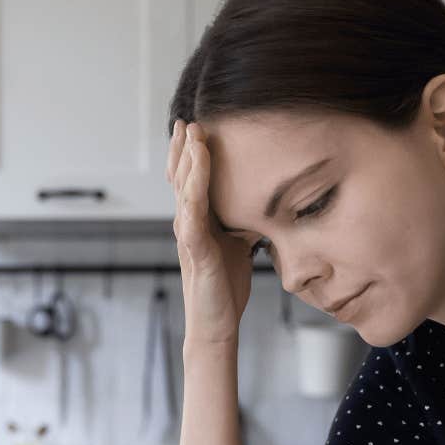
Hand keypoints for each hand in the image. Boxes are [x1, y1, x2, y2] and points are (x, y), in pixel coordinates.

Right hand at [168, 121, 253, 344]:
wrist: (216, 324)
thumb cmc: (225, 288)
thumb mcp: (239, 245)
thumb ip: (242, 222)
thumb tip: (263, 202)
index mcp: (196, 222)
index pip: (189, 181)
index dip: (189, 155)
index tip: (194, 127)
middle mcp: (187, 224)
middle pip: (181, 177)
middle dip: (183, 148)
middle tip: (186, 120)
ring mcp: (188, 235)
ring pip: (185, 188)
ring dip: (189, 159)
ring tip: (193, 133)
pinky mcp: (196, 249)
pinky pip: (192, 212)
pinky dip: (196, 187)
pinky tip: (199, 170)